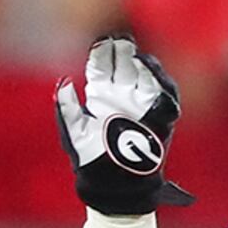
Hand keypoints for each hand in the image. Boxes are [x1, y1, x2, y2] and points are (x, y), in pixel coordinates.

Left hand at [56, 36, 191, 216]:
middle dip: (122, 50)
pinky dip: (158, 80)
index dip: (102, 52)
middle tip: (121, 38)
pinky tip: (149, 70)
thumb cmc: (92, 163)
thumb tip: (64, 82)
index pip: (101, 67)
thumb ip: (67, 108)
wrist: (115, 188)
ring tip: (133, 50)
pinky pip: (164, 94)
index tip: (102, 41)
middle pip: (123, 65)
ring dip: (139, 61)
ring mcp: (140, 106)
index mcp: (100, 98)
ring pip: (143, 75)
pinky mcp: (158, 118)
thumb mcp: (74, 134)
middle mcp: (120, 98)